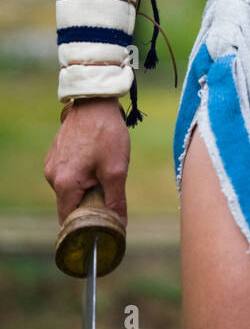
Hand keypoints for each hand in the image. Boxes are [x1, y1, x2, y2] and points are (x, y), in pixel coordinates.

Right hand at [44, 98, 129, 226]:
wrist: (95, 101)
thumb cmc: (106, 134)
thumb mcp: (117, 169)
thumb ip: (116, 200)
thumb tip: (120, 224)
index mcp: (64, 184)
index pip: (69, 220)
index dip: (85, 227)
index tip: (101, 227)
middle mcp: (51, 176)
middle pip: (69, 205)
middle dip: (88, 205)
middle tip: (109, 196)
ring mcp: (51, 164)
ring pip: (69, 189)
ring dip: (86, 188)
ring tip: (103, 172)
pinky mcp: (55, 155)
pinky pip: (67, 174)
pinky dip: (81, 175)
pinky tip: (95, 161)